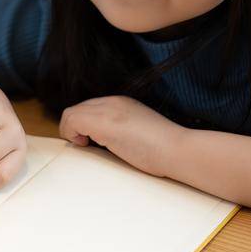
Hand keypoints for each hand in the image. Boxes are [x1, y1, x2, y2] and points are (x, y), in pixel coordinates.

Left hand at [58, 96, 179, 177]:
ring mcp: (108, 109)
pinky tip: (85, 145)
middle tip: (84, 144)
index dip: (83, 125)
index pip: (89, 107)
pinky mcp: (104, 121)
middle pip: (78, 108)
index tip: (90, 142)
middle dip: (75, 127)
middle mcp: (113, 101)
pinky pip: (72, 120)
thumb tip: (103, 140)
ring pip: (71, 113)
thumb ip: (120, 131)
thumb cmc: (164, 150)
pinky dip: (71, 133)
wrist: (178, 150)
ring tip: (84, 145)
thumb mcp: (137, 133)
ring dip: (71, 131)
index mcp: (122, 103)